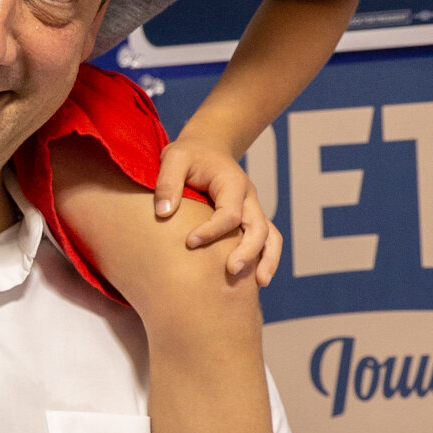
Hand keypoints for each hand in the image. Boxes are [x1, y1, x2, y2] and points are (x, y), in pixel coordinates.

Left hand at [154, 135, 281, 285]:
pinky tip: (258, 280)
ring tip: (260, 283)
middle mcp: (248, 197)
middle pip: (258, 227)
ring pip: (270, 235)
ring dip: (267, 259)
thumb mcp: (174, 158)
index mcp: (232, 182)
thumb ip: (168, 182)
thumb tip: (163, 213)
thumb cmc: (189, 155)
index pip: (229, 212)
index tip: (190, 242)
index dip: (212, 230)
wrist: (207, 148)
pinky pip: (267, 239)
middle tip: (230, 270)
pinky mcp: (250, 219)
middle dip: (247, 250)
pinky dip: (267, 258)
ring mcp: (252, 209)